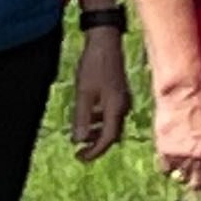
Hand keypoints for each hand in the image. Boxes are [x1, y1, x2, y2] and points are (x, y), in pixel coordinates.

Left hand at [69, 30, 131, 161]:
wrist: (105, 43)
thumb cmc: (93, 67)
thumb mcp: (83, 93)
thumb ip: (82, 118)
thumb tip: (79, 141)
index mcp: (115, 108)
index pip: (107, 139)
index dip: (94, 152)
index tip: (79, 157)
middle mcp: (122, 106)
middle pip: (112, 134)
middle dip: (96, 145)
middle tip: (78, 151)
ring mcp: (122, 99)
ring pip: (110, 124)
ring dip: (96, 133)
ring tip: (79, 135)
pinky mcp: (118, 93)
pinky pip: (110, 114)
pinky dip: (98, 121)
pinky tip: (86, 116)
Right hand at [150, 81, 200, 198]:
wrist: (183, 95)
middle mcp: (200, 158)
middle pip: (197, 184)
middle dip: (197, 185)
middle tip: (195, 182)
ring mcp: (182, 155)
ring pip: (181, 178)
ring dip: (182, 175)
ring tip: (182, 169)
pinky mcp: (165, 151)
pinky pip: (165, 169)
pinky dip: (167, 168)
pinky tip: (170, 162)